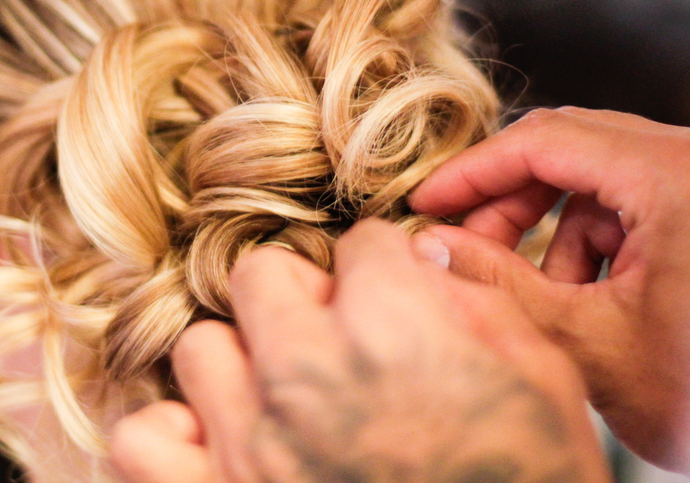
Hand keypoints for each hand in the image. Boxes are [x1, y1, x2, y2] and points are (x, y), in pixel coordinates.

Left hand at [110, 220, 609, 482]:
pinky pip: (143, 437)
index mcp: (394, 333)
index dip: (384, 273)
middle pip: (263, 274)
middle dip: (302, 297)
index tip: (392, 303)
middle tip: (335, 342)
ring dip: (241, 368)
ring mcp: (250, 444)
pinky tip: (221, 446)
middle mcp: (307, 376)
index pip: (362, 244)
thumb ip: (481, 307)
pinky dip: (174, 437)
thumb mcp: (547, 392)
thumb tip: (421, 262)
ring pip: (200, 347)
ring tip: (281, 402)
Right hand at [409, 107, 689, 467]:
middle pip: (574, 145)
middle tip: (467, 247)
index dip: (472, 171)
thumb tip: (429, 245)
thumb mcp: (586, 341)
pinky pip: (642, 195)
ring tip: (545, 292)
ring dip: (558, 225)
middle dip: (512, 199)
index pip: (543, 140)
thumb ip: (496, 282)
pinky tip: (592, 294)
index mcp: (679, 178)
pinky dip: (603, 237)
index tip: (427, 200)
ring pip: (604, 172)